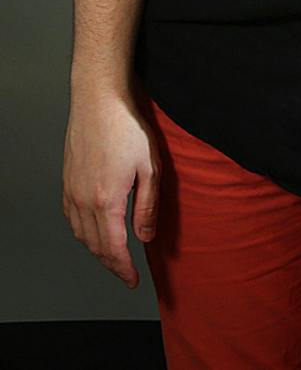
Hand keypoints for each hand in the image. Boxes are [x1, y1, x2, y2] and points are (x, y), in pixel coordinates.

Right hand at [61, 88, 157, 287]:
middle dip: (111, 264)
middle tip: (126, 273)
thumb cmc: (129, 130)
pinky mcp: (67, 182)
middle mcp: (83, 201)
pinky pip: (72, 218)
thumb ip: (148, 207)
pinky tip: (96, 231)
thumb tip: (145, 238)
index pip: (113, 247)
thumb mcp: (151, 168)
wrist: (99, 103)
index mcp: (106, 200)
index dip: (123, 268)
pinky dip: (84, 232)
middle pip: (95, 246)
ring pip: (81, 234)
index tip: (133, 281)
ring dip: (97, 249)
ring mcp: (71, 192)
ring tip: (115, 256)